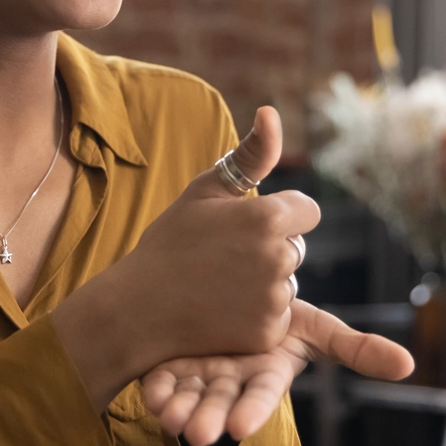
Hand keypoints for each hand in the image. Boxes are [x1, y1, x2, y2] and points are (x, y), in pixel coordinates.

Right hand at [52, 106, 320, 406]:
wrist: (137, 308)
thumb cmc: (170, 242)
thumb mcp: (206, 190)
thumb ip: (250, 154)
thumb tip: (272, 112)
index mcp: (269, 217)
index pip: (308, 211)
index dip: (280, 215)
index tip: (246, 225)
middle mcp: (279, 257)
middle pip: (297, 247)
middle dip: (271, 249)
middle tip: (223, 257)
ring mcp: (274, 298)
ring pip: (287, 282)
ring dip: (264, 283)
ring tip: (219, 284)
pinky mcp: (268, 333)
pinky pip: (277, 316)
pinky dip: (256, 315)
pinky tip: (222, 309)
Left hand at [142, 299, 414, 445]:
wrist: (230, 293)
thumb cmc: (278, 317)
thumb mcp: (316, 328)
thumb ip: (357, 348)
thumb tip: (409, 365)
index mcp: (267, 370)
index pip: (263, 394)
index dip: (252, 410)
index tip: (240, 430)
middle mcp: (233, 378)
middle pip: (222, 403)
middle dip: (211, 419)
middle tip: (198, 434)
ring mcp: (201, 375)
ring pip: (190, 398)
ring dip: (180, 411)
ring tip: (170, 419)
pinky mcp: (172, 366)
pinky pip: (162, 381)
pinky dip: (158, 389)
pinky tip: (151, 394)